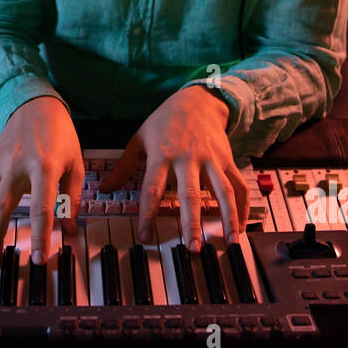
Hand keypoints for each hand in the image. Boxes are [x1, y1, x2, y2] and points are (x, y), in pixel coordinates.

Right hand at [0, 95, 83, 267]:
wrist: (34, 104)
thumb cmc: (59, 135)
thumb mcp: (75, 163)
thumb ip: (72, 197)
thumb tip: (69, 229)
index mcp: (44, 166)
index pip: (41, 207)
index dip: (41, 236)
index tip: (41, 258)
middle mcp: (17, 166)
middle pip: (2, 207)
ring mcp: (0, 164)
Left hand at [99, 85, 248, 250]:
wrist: (197, 99)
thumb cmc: (165, 120)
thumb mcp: (139, 138)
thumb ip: (123, 167)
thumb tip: (104, 189)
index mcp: (162, 155)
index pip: (152, 189)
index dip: (148, 214)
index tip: (145, 237)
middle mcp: (188, 158)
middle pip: (190, 194)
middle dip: (192, 223)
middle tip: (193, 248)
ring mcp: (211, 159)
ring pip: (222, 191)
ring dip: (227, 217)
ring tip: (230, 241)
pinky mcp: (227, 159)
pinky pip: (239, 185)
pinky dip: (243, 206)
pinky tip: (242, 225)